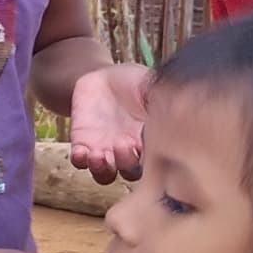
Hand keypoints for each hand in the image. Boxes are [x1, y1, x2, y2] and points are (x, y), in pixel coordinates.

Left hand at [68, 63, 151, 182]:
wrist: (104, 78)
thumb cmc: (134, 83)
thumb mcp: (149, 86)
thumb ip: (159, 97)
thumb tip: (173, 101)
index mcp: (149, 140)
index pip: (154, 159)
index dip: (152, 157)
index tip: (149, 141)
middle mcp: (128, 152)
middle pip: (130, 172)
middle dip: (126, 163)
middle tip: (123, 145)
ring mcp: (105, 151)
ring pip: (104, 174)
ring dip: (101, 170)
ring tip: (98, 156)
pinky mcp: (83, 145)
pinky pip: (80, 161)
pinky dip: (80, 160)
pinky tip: (81, 152)